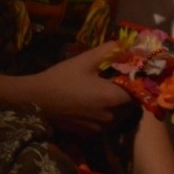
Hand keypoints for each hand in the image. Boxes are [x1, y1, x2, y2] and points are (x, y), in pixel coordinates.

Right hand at [21, 44, 135, 131]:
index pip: (140, 91)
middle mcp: (109, 116)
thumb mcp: (85, 60)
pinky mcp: (89, 130)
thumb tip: (127, 43)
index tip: (139, 70)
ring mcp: (99, 126)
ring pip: (120, 112)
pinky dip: (108, 109)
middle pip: (132, 103)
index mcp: (112, 98)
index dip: (141, 80)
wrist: (32, 100)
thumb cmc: (60, 78)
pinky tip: (98, 97)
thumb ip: (110, 50)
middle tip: (124, 75)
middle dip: (131, 89)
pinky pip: (108, 119)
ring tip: (111, 85)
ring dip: (120, 100)